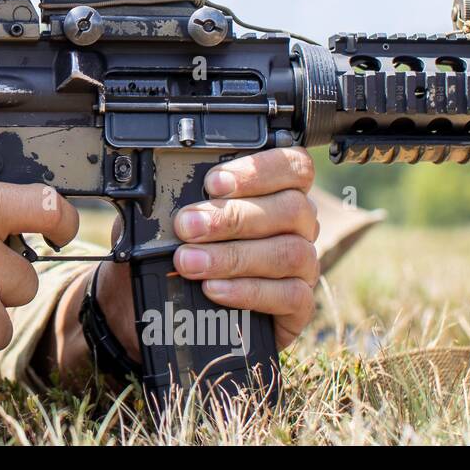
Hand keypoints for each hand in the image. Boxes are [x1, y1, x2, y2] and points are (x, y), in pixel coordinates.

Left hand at [95, 147, 320, 359]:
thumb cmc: (185, 246)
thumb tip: (165, 196)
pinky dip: (248, 291)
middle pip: (291, 209)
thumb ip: (186, 201)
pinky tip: (214, 289)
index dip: (259, 170)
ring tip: (189, 262)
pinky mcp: (300, 303)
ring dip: (233, 257)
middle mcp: (298, 224)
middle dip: (232, 217)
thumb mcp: (181, 217)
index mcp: (279, 190)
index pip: (293, 166)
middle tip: (187, 227)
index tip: (213, 182)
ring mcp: (304, 263)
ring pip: (289, 252)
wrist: (186, 303)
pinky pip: (290, 295)